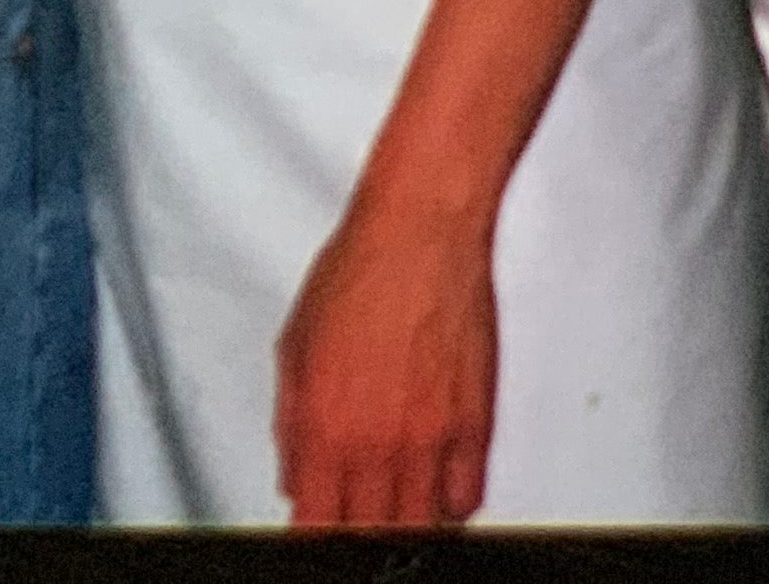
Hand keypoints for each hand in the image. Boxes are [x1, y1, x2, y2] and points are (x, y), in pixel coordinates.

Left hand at [276, 193, 496, 527]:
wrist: (420, 232)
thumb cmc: (357, 273)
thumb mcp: (293, 347)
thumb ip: (291, 424)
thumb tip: (294, 476)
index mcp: (324, 425)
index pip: (316, 524)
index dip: (313, 536)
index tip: (313, 532)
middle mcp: (378, 442)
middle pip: (370, 535)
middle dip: (356, 531)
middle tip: (350, 514)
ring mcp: (431, 440)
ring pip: (421, 528)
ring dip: (403, 523)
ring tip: (390, 505)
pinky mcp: (476, 427)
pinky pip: (467, 500)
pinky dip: (449, 505)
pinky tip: (433, 488)